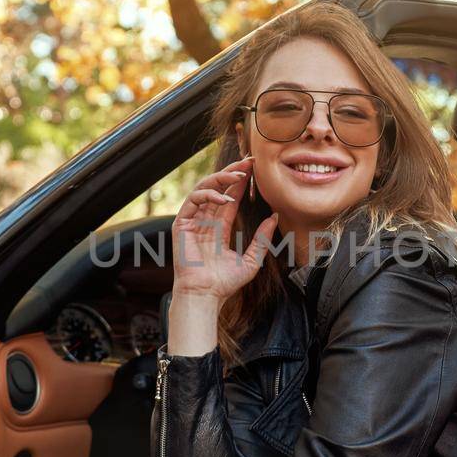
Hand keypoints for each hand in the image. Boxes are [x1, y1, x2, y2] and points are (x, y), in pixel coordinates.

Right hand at [171, 155, 278, 299]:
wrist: (206, 294)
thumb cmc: (225, 282)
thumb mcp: (252, 259)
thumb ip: (262, 238)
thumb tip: (275, 217)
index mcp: (219, 227)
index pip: (230, 197)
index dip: (241, 182)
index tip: (256, 169)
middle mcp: (205, 220)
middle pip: (218, 188)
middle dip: (233, 172)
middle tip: (250, 162)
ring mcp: (192, 220)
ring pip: (204, 188)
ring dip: (221, 178)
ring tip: (239, 175)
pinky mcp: (181, 223)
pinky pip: (193, 200)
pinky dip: (208, 194)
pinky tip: (224, 198)